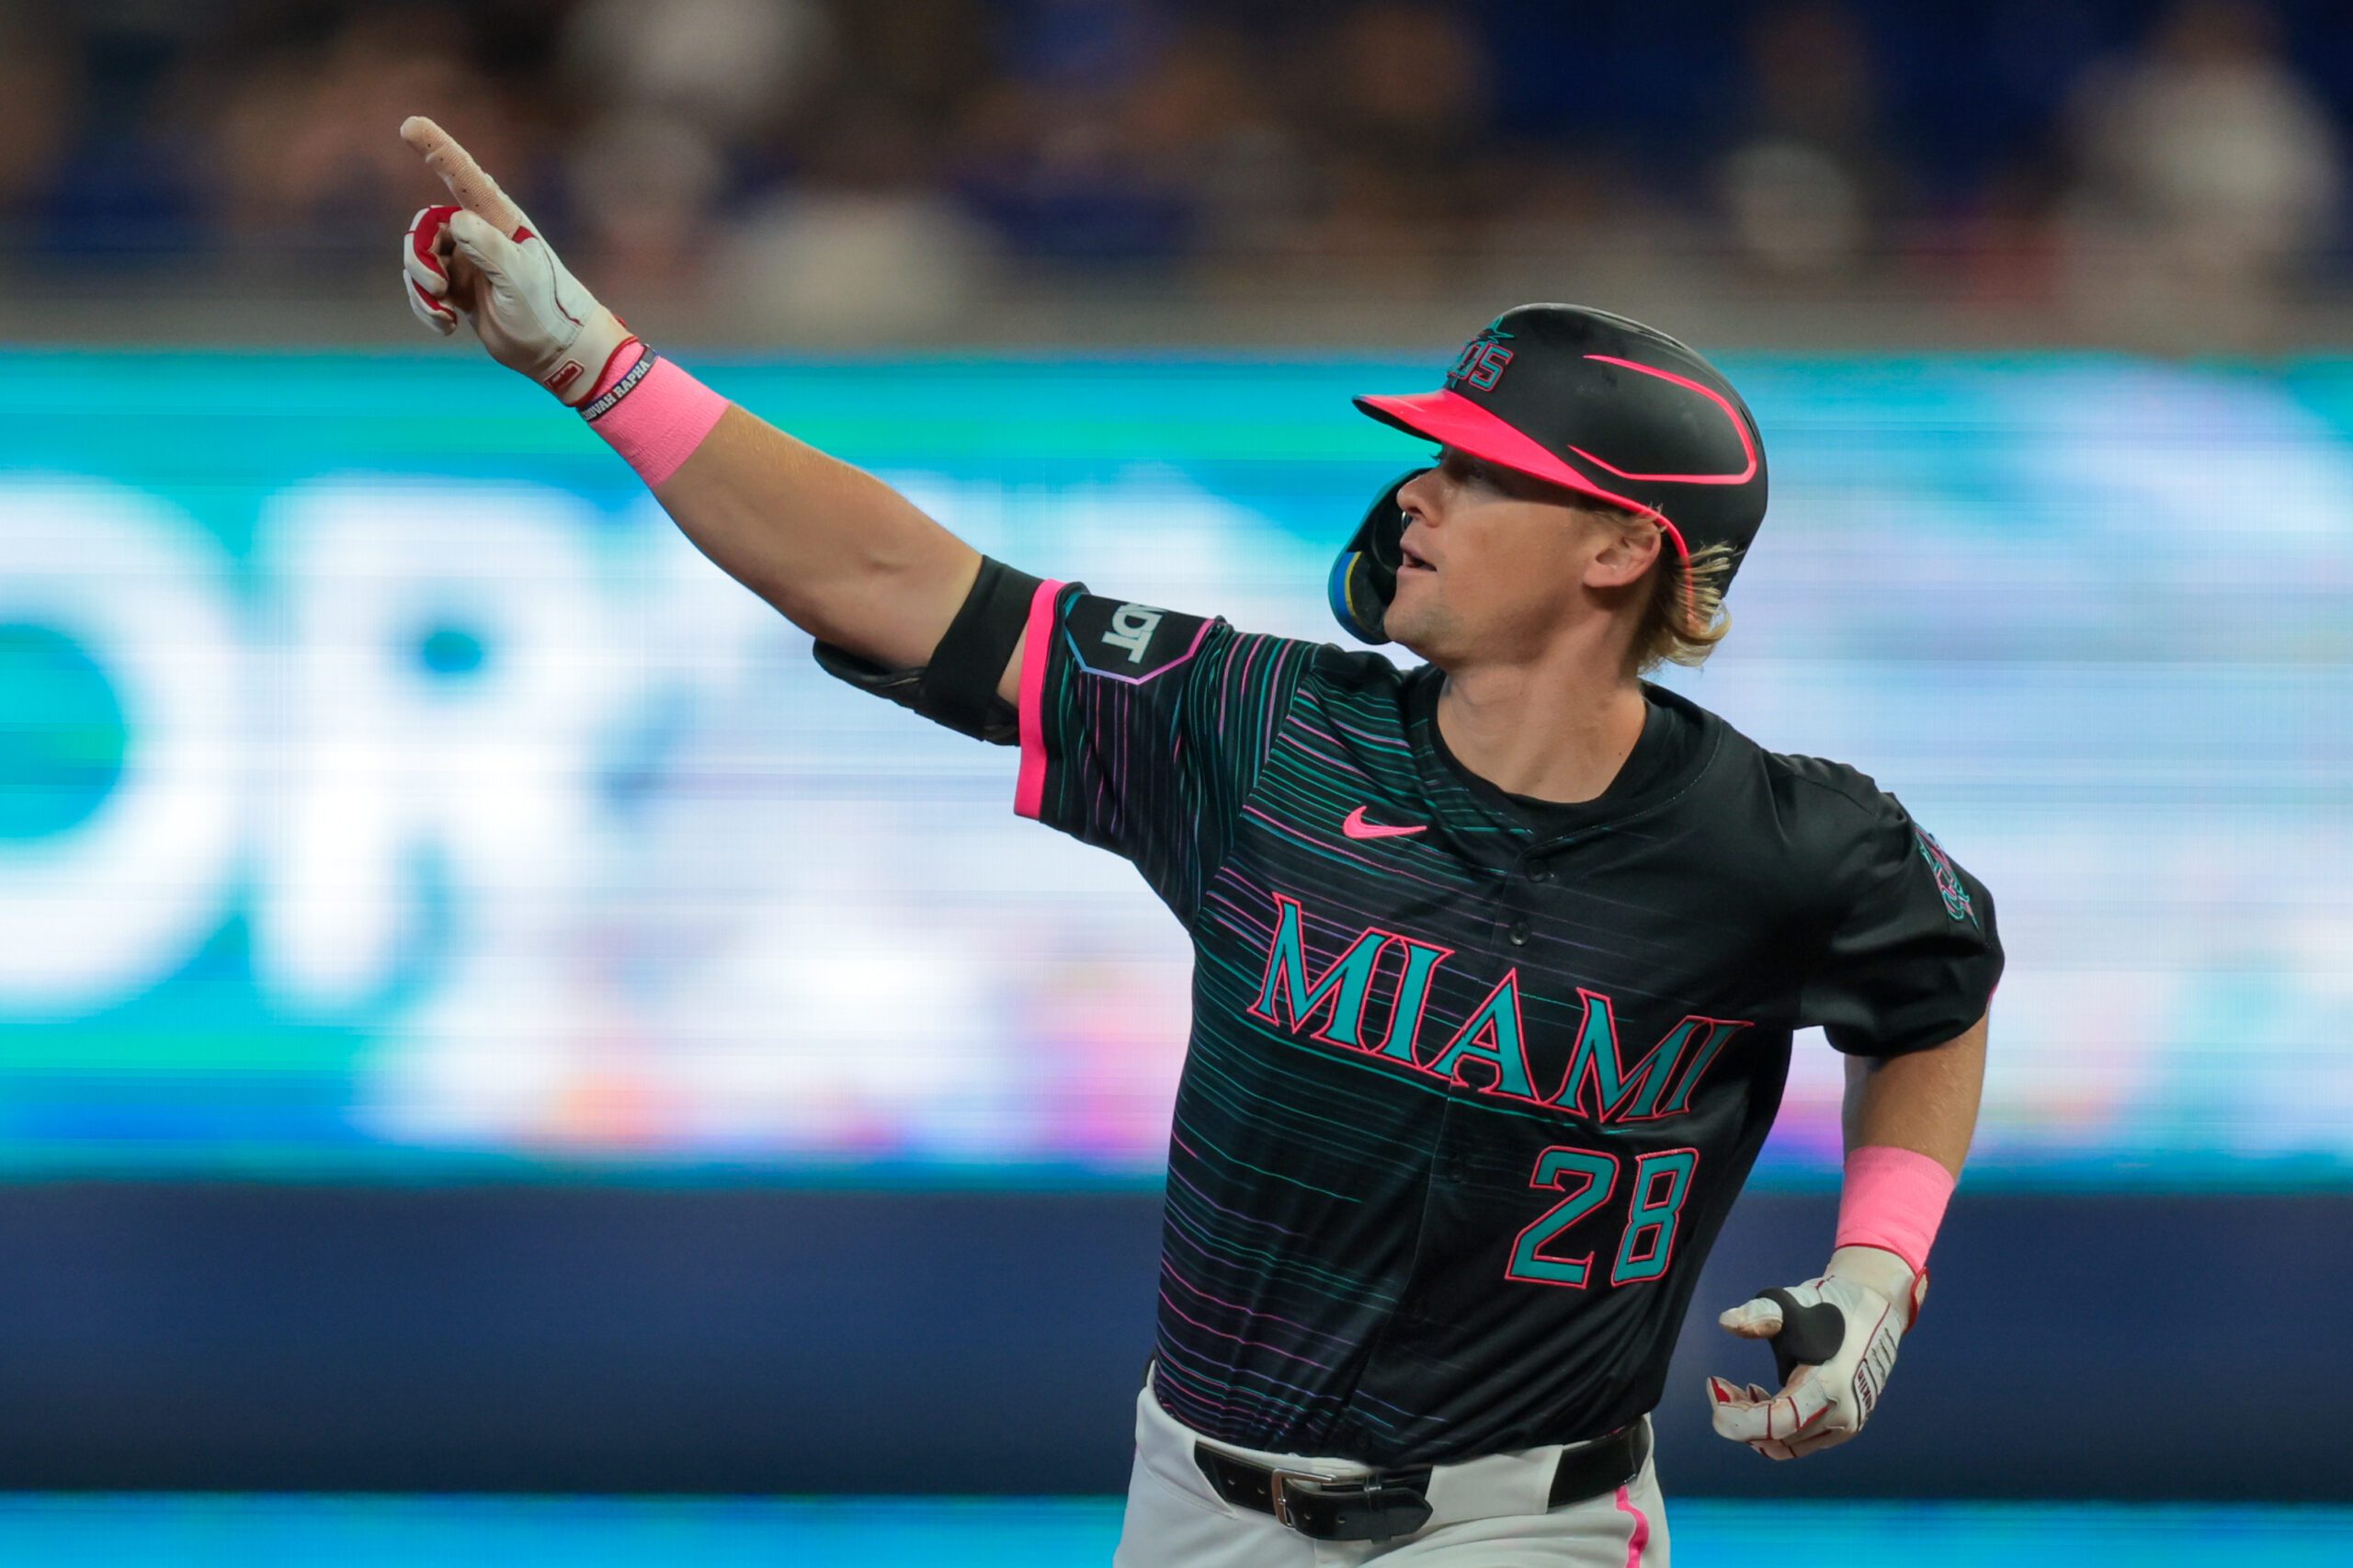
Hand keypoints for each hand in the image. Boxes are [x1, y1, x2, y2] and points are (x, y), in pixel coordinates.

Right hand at [398, 115, 636, 405]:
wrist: (557, 352)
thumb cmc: (548, 311)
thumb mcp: (520, 278)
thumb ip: (489, 248)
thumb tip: (455, 220)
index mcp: (498, 220)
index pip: (462, 176)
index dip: (436, 148)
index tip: (409, 124)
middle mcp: (480, 235)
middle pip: (425, 227)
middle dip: (418, 257)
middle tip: (437, 288)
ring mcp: (467, 261)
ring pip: (418, 258)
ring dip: (420, 286)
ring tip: (443, 313)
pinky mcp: (459, 288)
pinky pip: (423, 287)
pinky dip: (425, 306)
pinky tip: (446, 326)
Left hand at [1703, 1244, 1922, 1459]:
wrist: (1875, 1312)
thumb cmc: (1830, 1305)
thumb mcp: (1791, 1302)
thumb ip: (1760, 1314)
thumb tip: (1726, 1322)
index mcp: (1827, 1389)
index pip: (1774, 1425)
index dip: (1737, 1417)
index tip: (1714, 1386)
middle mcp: (1840, 1417)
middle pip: (1774, 1439)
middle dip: (1738, 1416)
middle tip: (1721, 1385)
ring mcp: (1845, 1426)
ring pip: (1785, 1445)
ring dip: (1754, 1423)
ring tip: (1741, 1390)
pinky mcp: (1845, 1427)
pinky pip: (1800, 1441)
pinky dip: (1773, 1427)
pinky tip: (1762, 1397)